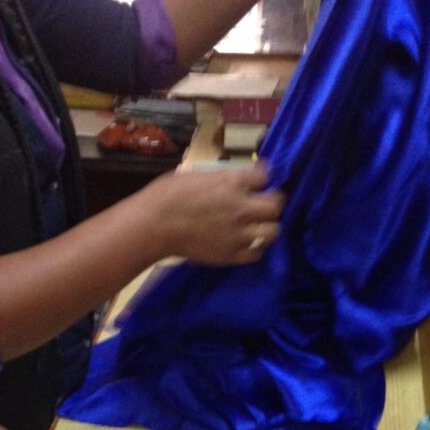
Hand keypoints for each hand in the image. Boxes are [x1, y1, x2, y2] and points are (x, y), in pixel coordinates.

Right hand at [147, 160, 283, 264]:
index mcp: (233, 182)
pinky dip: (254, 248)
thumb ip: (221, 179)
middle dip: (271, 202)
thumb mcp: (197, 174)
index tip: (256, 180)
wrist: (154, 225)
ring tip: (257, 226)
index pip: (265, 175)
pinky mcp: (230, 254)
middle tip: (262, 203)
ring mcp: (238, 233)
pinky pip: (256, 253)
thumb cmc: (168, 194)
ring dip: (267, 226)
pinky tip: (245, 243)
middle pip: (276, 204)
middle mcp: (242, 207)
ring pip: (273, 231)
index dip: (261, 177)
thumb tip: (232, 182)